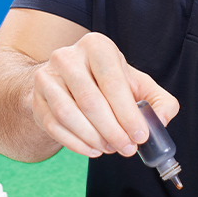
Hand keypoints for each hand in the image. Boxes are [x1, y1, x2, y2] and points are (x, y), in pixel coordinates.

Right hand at [31, 32, 178, 158]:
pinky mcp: (35, 98)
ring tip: (111, 148)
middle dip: (112, 130)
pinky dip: (76, 143)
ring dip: (93, 138)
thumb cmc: (109, 83)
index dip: (128, 114)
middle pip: (90, 101)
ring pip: (69, 115)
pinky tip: (93, 149)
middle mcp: (67, 57)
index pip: (113, 83)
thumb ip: (159, 101)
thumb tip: (161, 120)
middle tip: (127, 148)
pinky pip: (54, 126)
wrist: (69, 82)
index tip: (140, 136)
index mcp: (97, 46)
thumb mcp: (138, 84)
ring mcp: (46, 77)